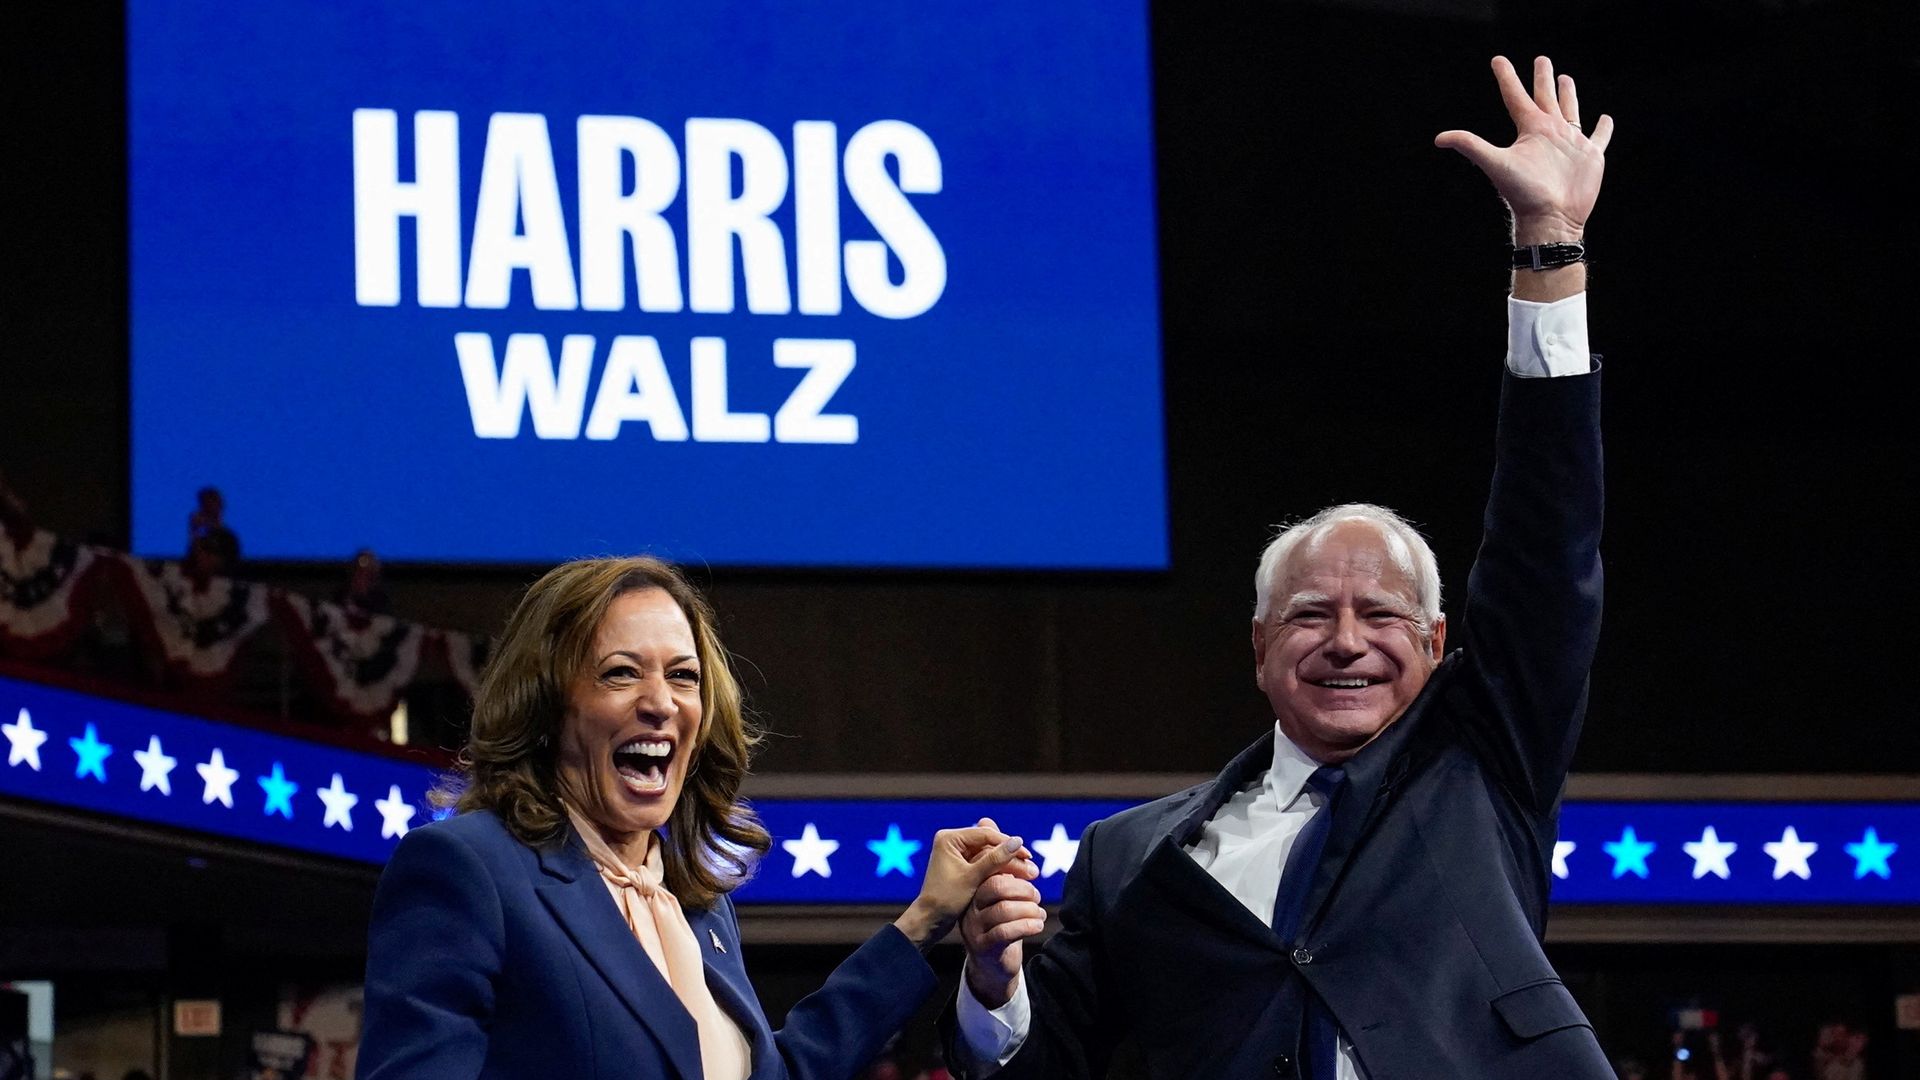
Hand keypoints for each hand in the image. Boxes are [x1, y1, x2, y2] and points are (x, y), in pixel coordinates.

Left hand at [892, 820, 1031, 948]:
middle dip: (1010, 854)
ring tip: (1027, 872)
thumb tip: (1018, 841)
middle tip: (1031, 866)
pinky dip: (997, 868)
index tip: (1028, 856)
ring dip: (1006, 862)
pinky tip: (1014, 875)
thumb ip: (995, 859)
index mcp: (949, 838)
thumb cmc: (946, 899)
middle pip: (988, 842)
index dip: (1009, 844)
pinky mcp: (959, 863)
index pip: (986, 835)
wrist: (929, 920)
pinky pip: (982, 861)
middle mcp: (951, 841)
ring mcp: (955, 852)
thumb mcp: (973, 878)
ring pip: (988, 852)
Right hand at [958, 817, 1046, 1008]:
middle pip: (995, 886)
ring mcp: (973, 927)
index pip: (989, 867)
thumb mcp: (996, 889)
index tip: (1033, 867)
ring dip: (1029, 908)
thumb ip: (994, 858)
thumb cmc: (997, 920)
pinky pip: (1006, 932)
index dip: (1013, 863)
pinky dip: (1027, 925)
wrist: (991, 965)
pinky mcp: (983, 947)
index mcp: (971, 887)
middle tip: (1037, 894)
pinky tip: (1038, 924)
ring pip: (1003, 909)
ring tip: (1040, 911)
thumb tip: (985, 819)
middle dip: (1023, 886)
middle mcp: (968, 906)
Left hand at [1435, 56, 1613, 243]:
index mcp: (1530, 129)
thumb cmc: (1524, 193)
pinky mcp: (1591, 155)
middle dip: (1542, 77)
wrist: (1551, 217)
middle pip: (1545, 96)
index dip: (1506, 77)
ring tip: (1565, 78)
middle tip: (1541, 59)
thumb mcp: (1496, 163)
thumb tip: (1438, 139)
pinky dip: (1603, 127)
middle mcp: (1549, 132)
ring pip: (1570, 109)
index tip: (1497, 60)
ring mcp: (1571, 143)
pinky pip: (1599, 136)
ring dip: (1567, 94)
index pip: (1515, 96)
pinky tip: (1604, 118)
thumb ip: (1470, 146)